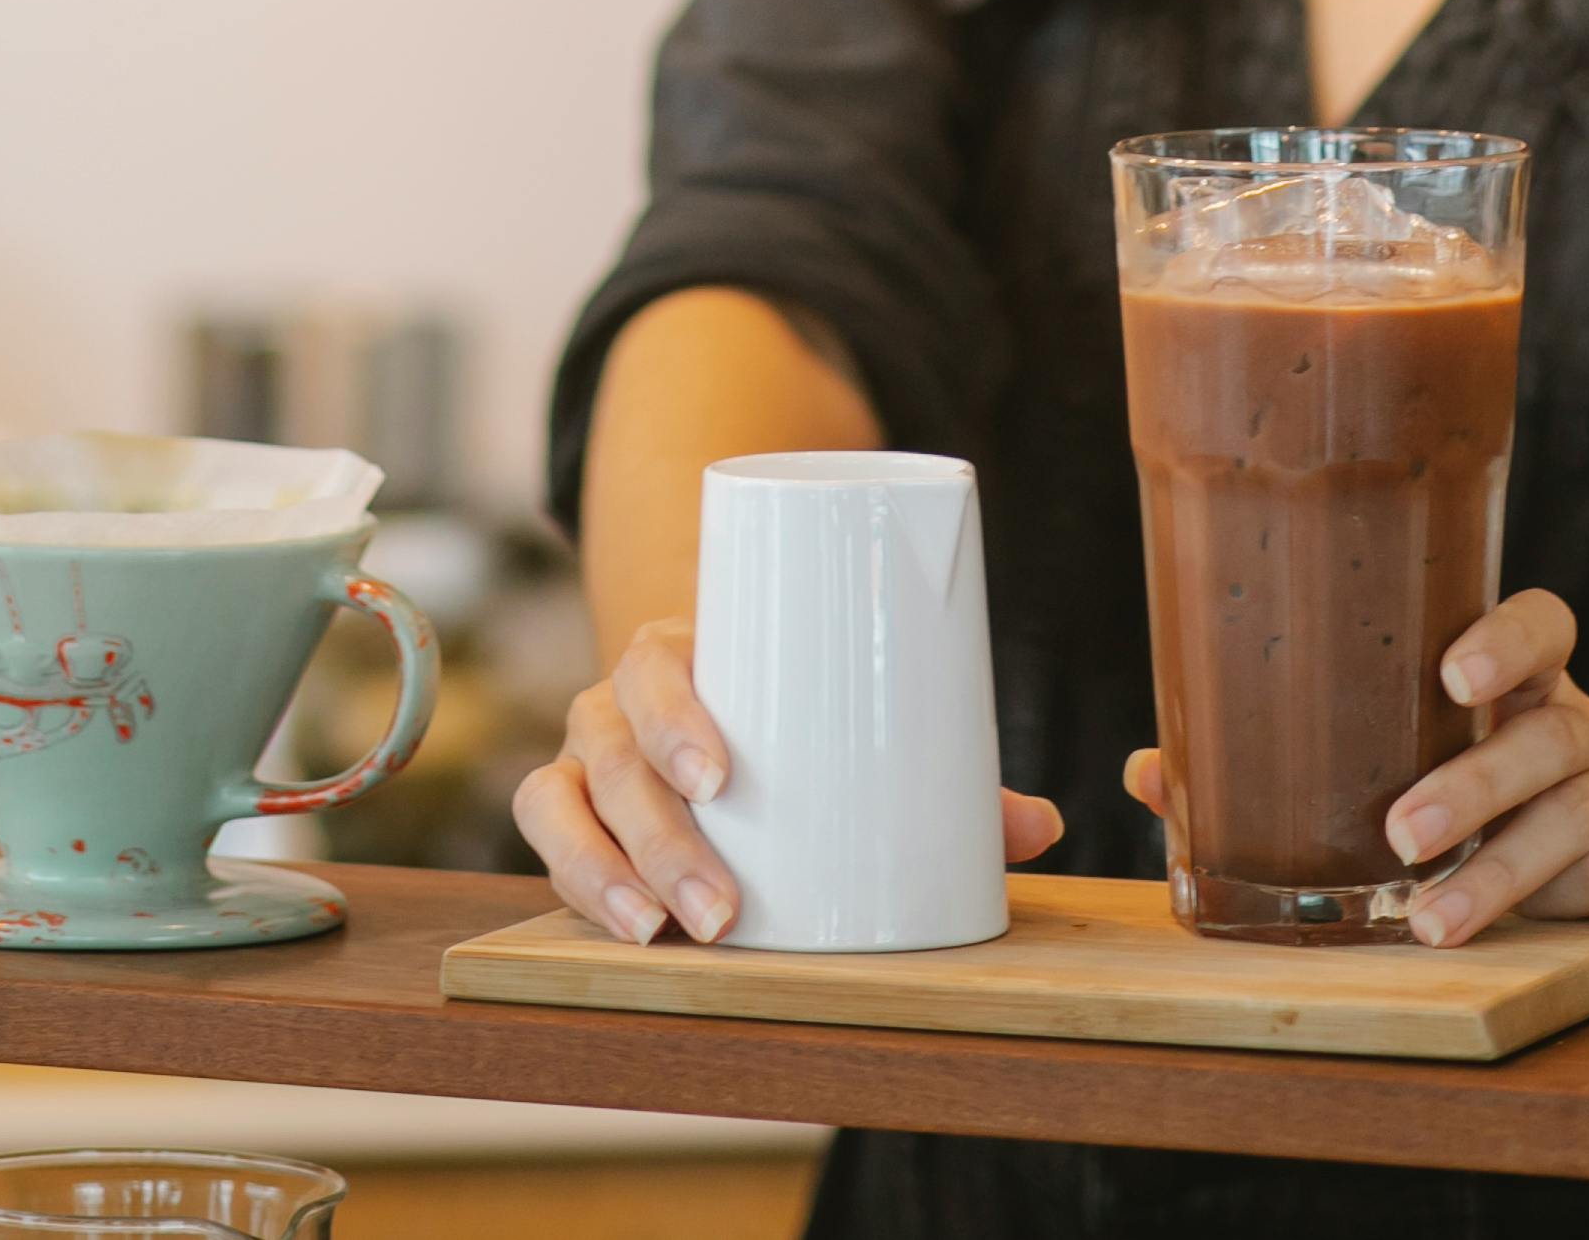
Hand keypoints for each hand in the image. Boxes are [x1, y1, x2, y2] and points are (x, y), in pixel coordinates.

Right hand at [514, 618, 1067, 942]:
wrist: (708, 707)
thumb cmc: (794, 714)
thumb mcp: (847, 726)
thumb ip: (939, 778)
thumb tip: (1041, 827)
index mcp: (679, 655)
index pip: (654, 666)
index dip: (675, 717)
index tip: (722, 778)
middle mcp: (615, 702)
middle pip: (611, 755)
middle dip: (660, 838)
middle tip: (721, 908)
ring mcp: (584, 759)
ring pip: (563, 805)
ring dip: (607, 875)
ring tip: (663, 933)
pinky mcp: (569, 815)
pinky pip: (546, 841)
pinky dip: (578, 884)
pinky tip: (625, 931)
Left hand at [1122, 589, 1588, 947]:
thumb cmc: (1468, 793)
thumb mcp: (1396, 764)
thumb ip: (1283, 763)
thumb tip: (1150, 768)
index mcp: (1521, 680)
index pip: (1542, 623)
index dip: (1505, 639)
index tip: (1452, 676)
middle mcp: (1585, 721)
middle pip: (1546, 736)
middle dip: (1471, 787)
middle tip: (1400, 835)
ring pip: (1577, 816)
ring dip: (1501, 873)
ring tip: (1430, 918)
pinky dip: (1570, 900)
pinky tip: (1526, 928)